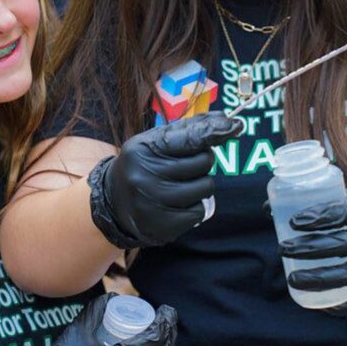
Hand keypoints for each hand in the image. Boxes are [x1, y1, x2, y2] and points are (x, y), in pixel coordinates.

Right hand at [88, 111, 241, 247]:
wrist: (113, 203)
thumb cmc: (142, 165)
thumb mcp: (155, 142)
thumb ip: (189, 130)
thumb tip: (226, 119)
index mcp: (143, 150)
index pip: (189, 138)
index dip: (214, 132)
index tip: (233, 125)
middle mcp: (146, 176)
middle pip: (203, 163)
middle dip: (202, 162)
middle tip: (186, 166)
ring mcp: (154, 203)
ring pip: (205, 188)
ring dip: (200, 185)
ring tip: (180, 185)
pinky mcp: (162, 226)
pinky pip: (199, 212)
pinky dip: (194, 207)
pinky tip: (177, 204)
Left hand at [279, 189, 346, 315]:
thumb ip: (316, 203)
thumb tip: (267, 209)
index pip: (346, 211)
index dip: (320, 216)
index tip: (293, 221)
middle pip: (346, 244)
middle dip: (311, 248)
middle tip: (283, 248)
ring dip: (321, 278)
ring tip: (293, 278)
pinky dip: (343, 305)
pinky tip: (320, 305)